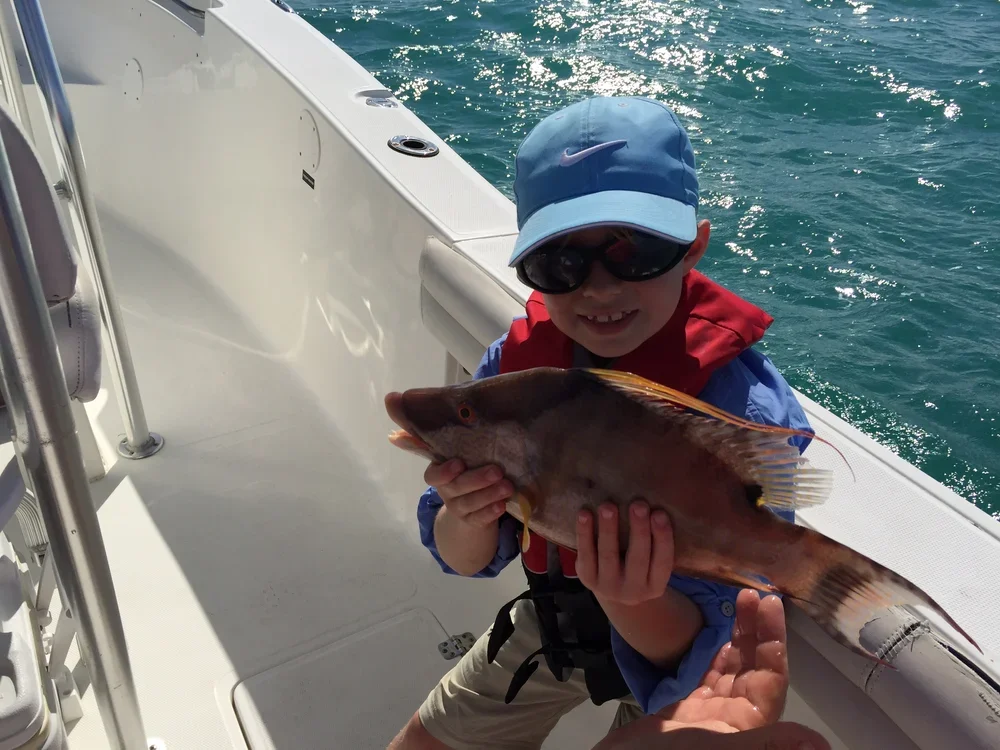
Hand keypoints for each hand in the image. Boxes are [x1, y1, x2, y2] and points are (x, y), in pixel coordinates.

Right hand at [426, 459, 511, 528]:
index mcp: (440, 473)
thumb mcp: (469, 461)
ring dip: (489, 494)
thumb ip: (474, 452)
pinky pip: (479, 518)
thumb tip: (495, 435)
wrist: (472, 505)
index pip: (433, 475)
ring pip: (469, 503)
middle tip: (497, 471)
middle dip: (477, 479)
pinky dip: (490, 512)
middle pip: (456, 487)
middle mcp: (446, 491)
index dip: (444, 471)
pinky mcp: (470, 521)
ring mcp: (457, 508)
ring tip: (507, 487)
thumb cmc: (472, 471)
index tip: (459, 463)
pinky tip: (502, 505)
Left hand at [576, 500, 672, 605]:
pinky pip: (585, 554)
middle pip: (638, 559)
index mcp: (656, 585)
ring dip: (609, 529)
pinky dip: (584, 533)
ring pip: (608, 556)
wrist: (613, 592)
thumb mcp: (651, 564)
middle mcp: (634, 590)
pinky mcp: (587, 579)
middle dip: (639, 530)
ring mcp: (608, 586)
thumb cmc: (638, 567)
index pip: (663, 562)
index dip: (663, 538)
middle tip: (638, 504)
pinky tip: (584, 514)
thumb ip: (655, 541)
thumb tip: (655, 500)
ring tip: (608, 506)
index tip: (660, 513)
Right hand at [590, 589, 830, 749]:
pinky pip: (711, 677)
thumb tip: (819, 745)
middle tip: (754, 593)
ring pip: (733, 669)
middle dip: (757, 631)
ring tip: (742, 601)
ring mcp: (711, 716)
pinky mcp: (689, 713)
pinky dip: (717, 654)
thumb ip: (768, 743)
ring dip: (739, 637)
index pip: (771, 677)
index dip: (773, 641)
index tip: (770, 604)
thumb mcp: (718, 749)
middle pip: (754, 668)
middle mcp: (735, 721)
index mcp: (747, 728)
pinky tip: (720, 635)